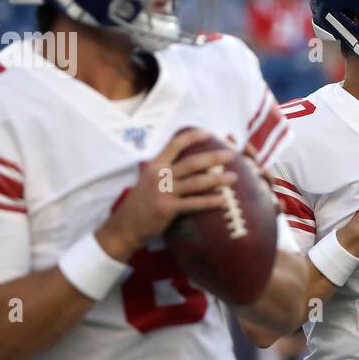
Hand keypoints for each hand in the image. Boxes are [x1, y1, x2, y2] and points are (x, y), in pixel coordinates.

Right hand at [98, 128, 237, 260]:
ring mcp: (163, 192)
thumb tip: (186, 164)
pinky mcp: (168, 209)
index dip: (192, 137)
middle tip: (232, 155)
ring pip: (196, 183)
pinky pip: (194, 203)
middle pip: (192, 163)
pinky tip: (223, 201)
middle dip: (214, 157)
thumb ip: (164, 171)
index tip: (208, 133)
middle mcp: (159, 175)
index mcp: (155, 165)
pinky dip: (210, 202)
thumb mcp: (148, 180)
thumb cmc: (140, 203)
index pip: (175, 144)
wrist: (125, 227)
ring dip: (217, 179)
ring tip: (234, 178)